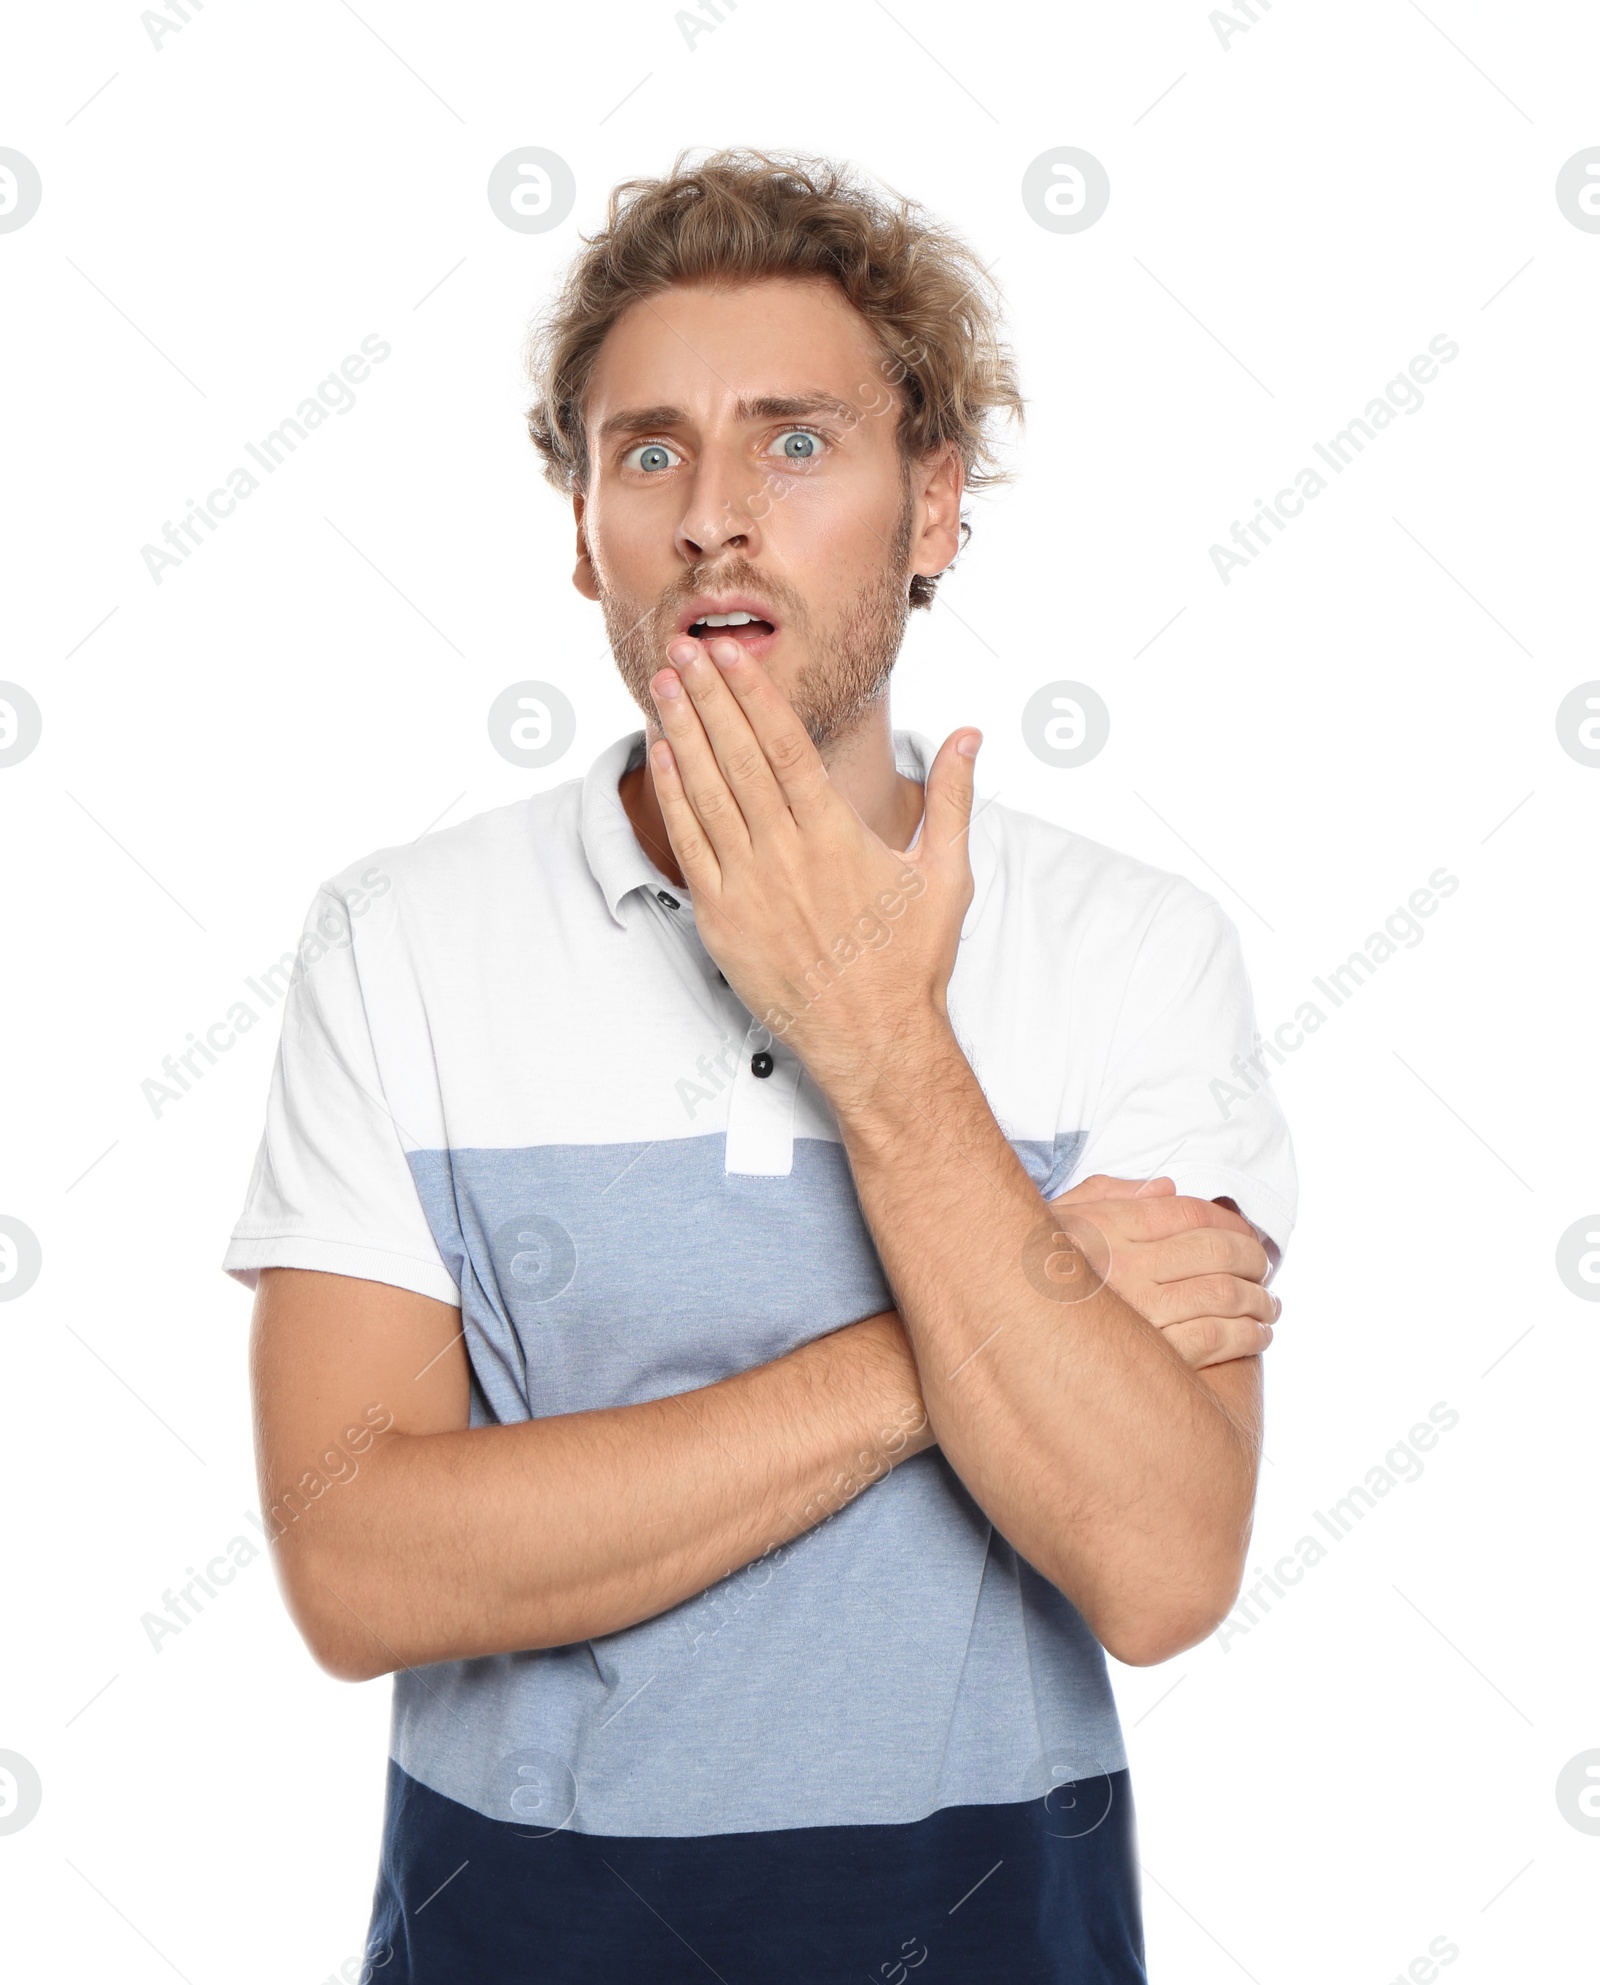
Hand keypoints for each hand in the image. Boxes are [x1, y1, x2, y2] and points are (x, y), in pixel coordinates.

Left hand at [646, 634, 978, 1097]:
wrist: (872, 1038)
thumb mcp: (945, 875)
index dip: (754, 694)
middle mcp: (786, 853)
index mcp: (836, 834)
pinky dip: (673, 796)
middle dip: (709, 696)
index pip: (786, 745)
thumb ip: (951, 799)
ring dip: (683, 733)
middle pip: (738, 756)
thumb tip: (970, 736)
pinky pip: (689, 844)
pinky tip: (662, 756)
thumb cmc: (910, 960)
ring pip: (706, 793)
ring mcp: (748, 886)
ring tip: (665, 684)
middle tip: (684, 647)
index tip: (732, 654)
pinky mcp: (721, 919)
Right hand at [1047, 1174, 1277, 1369]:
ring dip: (1260, 1301)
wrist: (999, 1323)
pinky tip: (1257, 1336)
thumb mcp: (1059, 1216)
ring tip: (1269, 1305)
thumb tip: (1166, 1188)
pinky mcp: (1146, 1354)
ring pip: (1224, 1296)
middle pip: (1216, 1252)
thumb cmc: (1028, 1269)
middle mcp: (1125, 1263)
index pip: (1189, 1213)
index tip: (1246, 1235)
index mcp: (1108, 1225)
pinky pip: (1214, 1340)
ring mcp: (1137, 1311)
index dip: (1228, 1223)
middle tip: (1264, 1269)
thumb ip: (1111, 1193)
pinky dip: (1247, 1336)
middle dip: (1254, 1260)